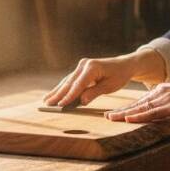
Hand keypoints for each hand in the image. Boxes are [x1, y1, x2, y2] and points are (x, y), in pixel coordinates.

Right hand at [43, 49, 164, 107]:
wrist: (124, 65)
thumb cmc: (119, 76)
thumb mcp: (110, 86)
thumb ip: (94, 93)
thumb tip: (81, 101)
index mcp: (92, 67)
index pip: (78, 84)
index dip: (69, 96)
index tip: (60, 105)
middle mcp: (84, 64)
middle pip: (69, 82)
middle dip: (58, 94)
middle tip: (47, 105)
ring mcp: (81, 66)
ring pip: (67, 81)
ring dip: (56, 91)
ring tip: (45, 101)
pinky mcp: (80, 70)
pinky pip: (70, 80)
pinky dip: (62, 88)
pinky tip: (53, 95)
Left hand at [106, 78, 169, 122]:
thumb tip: (164, 108)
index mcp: (162, 90)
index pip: (141, 101)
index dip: (128, 107)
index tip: (117, 112)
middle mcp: (160, 93)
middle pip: (137, 104)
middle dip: (121, 111)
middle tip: (106, 116)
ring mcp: (165, 99)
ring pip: (140, 108)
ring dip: (125, 114)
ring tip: (111, 118)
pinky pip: (152, 113)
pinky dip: (139, 116)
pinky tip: (128, 119)